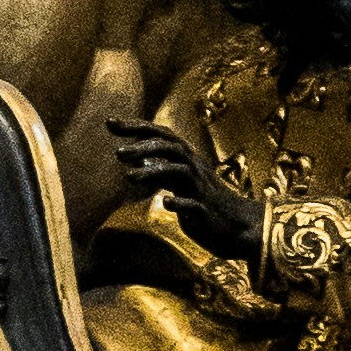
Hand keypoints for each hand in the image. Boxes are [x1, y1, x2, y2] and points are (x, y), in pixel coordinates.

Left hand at [114, 124, 263, 273]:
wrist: (240, 227)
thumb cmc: (206, 203)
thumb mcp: (181, 183)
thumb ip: (160, 169)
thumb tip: (135, 159)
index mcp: (187, 159)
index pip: (161, 134)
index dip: (136, 126)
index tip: (110, 122)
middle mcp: (194, 169)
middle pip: (170, 147)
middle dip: (143, 146)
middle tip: (117, 152)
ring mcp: (201, 190)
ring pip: (180, 171)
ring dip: (153, 172)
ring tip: (129, 178)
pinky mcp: (207, 212)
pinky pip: (193, 205)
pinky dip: (179, 202)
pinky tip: (165, 203)